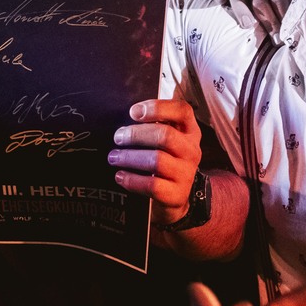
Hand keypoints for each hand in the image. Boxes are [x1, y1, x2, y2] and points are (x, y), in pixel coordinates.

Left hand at [113, 98, 203, 225]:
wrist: (176, 197)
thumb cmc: (164, 160)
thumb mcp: (166, 140)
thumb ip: (153, 125)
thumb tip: (128, 115)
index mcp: (189, 131)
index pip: (182, 111)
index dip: (158, 108)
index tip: (133, 112)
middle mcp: (191, 150)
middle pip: (165, 135)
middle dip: (136, 135)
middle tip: (118, 137)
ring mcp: (186, 173)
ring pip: (157, 161)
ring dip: (130, 157)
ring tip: (114, 157)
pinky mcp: (177, 194)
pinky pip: (152, 185)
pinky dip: (132, 180)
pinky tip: (120, 176)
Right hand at [214, 0, 293, 37]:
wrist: (267, 7)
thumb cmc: (285, 12)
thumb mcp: (294, 8)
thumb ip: (297, 12)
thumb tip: (301, 31)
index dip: (281, 14)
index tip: (285, 32)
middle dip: (266, 21)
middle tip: (274, 39)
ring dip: (242, 10)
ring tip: (248, 26)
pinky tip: (221, 2)